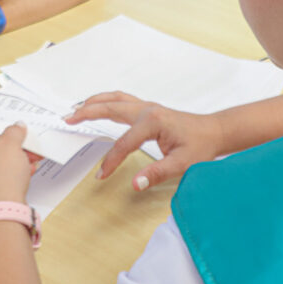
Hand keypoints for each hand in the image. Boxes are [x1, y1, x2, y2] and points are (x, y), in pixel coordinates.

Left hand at [0, 124, 34, 208]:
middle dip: (12, 147)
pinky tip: (27, 171)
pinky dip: (12, 173)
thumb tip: (16, 127)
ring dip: (15, 160)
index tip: (15, 133)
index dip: (1, 130)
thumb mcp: (11, 145)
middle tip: (25, 146)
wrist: (2, 212)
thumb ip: (14, 131)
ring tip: (31, 159)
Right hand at [65, 92, 224, 190]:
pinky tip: (99, 105)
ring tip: (77, 109)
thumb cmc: (201, 146)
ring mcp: (148, 107)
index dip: (110, 161)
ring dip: (95, 102)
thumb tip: (135, 184)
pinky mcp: (149, 109)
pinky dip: (107, 101)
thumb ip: (157, 173)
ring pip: (115, 100)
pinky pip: (122, 100)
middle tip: (68, 119)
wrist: (214, 131)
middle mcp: (148, 110)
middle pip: (111, 109)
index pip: (124, 143)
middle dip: (88, 113)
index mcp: (153, 122)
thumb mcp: (182, 164)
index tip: (101, 175)